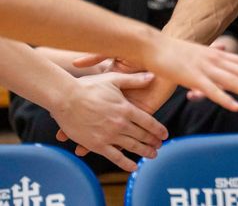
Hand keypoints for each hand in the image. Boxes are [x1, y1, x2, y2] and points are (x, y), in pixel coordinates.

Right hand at [52, 72, 167, 171]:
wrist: (66, 99)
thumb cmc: (89, 86)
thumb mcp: (114, 79)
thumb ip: (135, 80)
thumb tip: (152, 76)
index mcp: (126, 108)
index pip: (148, 122)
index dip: (158, 129)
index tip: (165, 134)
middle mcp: (120, 123)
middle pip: (142, 135)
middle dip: (153, 141)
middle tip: (160, 146)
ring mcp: (108, 135)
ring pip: (131, 146)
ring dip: (144, 151)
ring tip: (152, 155)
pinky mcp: (96, 144)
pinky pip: (114, 156)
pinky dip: (125, 163)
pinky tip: (133, 167)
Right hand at [142, 35, 237, 111]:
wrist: (153, 46)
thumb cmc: (174, 51)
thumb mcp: (199, 51)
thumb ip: (213, 53)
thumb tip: (224, 48)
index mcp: (217, 54)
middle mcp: (215, 60)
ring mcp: (205, 68)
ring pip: (233, 81)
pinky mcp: (192, 78)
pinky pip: (211, 90)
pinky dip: (225, 98)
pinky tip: (236, 107)